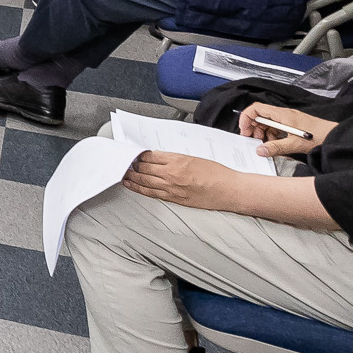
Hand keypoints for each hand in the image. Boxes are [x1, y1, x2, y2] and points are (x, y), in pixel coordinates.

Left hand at [122, 150, 243, 210]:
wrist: (230, 190)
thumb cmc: (217, 173)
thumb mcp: (193, 158)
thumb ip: (175, 157)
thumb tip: (158, 156)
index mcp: (177, 160)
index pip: (149, 155)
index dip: (137, 154)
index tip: (132, 153)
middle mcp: (172, 173)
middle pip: (143, 168)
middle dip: (131, 164)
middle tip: (123, 162)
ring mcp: (172, 187)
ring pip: (144, 181)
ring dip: (131, 176)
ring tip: (122, 173)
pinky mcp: (175, 199)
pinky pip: (152, 193)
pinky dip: (139, 188)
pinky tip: (131, 185)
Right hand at [239, 103, 335, 152]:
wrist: (334, 137)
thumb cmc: (318, 135)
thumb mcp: (294, 144)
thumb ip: (275, 148)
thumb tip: (260, 150)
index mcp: (281, 114)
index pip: (256, 109)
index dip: (246, 118)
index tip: (244, 129)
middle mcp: (283, 115)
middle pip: (260, 117)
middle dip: (254, 129)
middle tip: (253, 140)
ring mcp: (287, 120)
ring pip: (268, 124)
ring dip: (263, 134)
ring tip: (266, 145)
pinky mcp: (291, 126)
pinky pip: (276, 129)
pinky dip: (272, 136)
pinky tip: (275, 145)